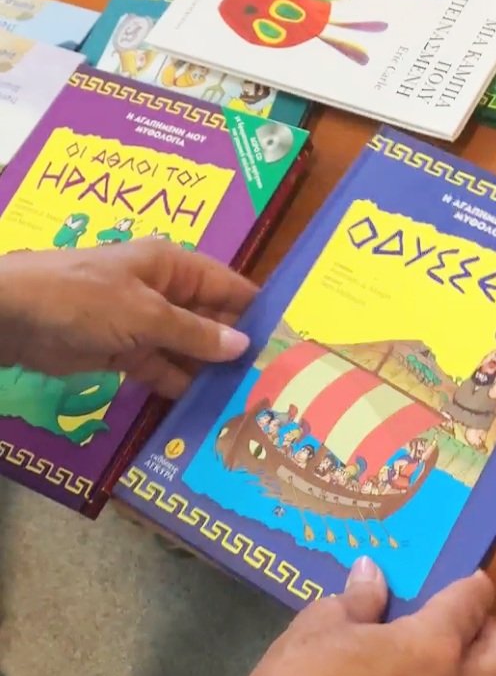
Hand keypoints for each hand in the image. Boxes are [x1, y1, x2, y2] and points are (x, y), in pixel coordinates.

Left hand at [0, 239, 256, 397]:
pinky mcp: (123, 354)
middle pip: (211, 320)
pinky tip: (205, 407)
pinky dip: (178, 385)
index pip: (228, 286)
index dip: (257, 310)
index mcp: (174, 267)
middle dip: (237, 347)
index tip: (288, 340)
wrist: (13, 318)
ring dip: (211, 371)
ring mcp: (144, 325)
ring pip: (188, 348)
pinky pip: (161, 369)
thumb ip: (194, 334)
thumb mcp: (145, 314)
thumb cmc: (83, 299)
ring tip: (247, 400)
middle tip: (272, 381)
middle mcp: (165, 293)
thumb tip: (243, 345)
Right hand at [235, 559, 495, 675]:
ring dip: (472, 673)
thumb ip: (356, 601)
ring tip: (433, 662)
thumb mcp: (318, 630)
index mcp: (431, 649)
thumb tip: (371, 574)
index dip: (473, 584)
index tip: (468, 578)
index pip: (471, 603)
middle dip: (490, 630)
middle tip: (456, 622)